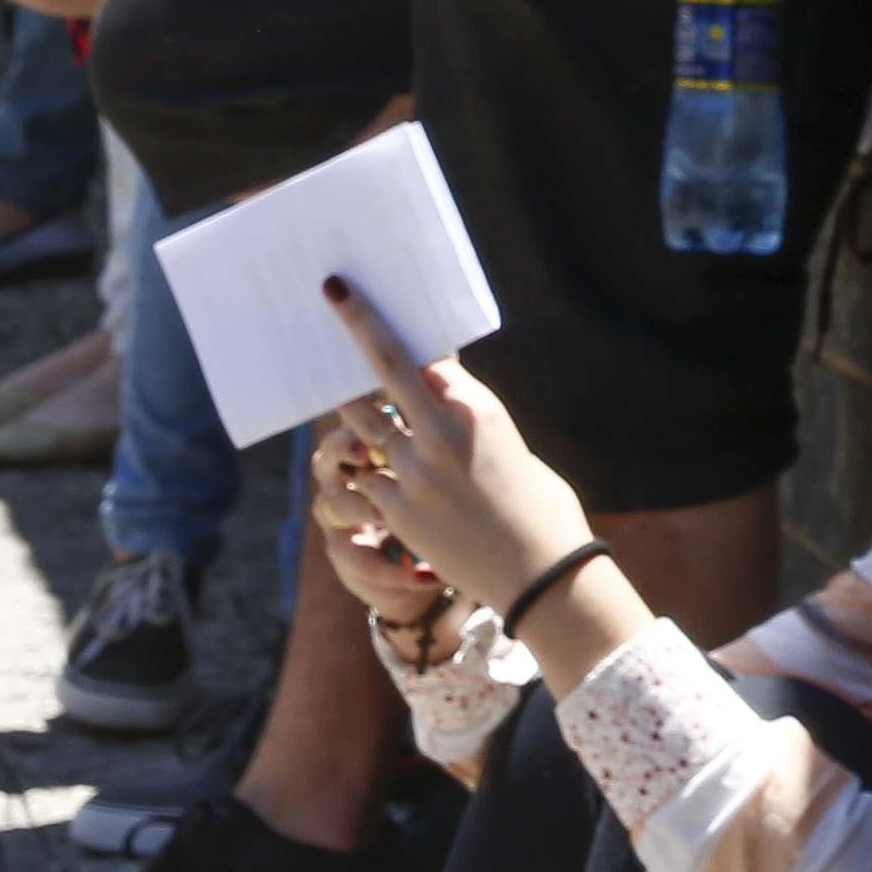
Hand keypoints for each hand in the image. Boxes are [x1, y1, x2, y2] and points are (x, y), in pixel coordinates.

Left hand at [320, 284, 597, 615]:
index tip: (360, 299)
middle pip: (381, 372)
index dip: (393, 332)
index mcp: (474, 408)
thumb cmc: (534, 502)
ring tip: (341, 395)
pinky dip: (367, 471)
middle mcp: (439, 433)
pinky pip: (364, 478)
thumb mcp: (505, 442)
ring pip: (361, 426)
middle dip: (354, 337)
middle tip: (332, 301)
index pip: (422, 356)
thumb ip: (464, 414)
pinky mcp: (397, 512)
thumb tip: (432, 388)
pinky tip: (368, 471)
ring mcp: (413, 474)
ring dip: (356, 413)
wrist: (539, 572)